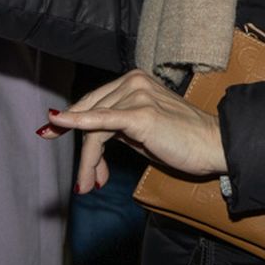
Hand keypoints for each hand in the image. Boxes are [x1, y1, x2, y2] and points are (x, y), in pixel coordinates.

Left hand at [41, 69, 228, 193]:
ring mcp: (136, 95)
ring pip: (94, 128)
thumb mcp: (143, 131)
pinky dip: (76, 123)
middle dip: (83, 152)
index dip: (70, 120)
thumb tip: (91, 139)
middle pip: (90, 115)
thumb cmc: (183, 142)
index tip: (50, 132)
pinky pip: (101, 121)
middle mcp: (133, 81)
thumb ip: (117, 126)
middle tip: (84, 182)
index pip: (94, 102)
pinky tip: (57, 124)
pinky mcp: (139, 114)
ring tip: (90, 184)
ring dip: (88, 161)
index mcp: (134, 80)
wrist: (214, 145)